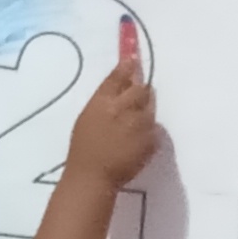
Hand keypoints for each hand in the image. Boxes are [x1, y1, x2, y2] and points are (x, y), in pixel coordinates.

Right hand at [67, 58, 163, 192]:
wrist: (93, 177)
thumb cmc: (83, 148)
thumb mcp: (87, 117)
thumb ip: (105, 98)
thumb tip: (122, 82)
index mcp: (103, 102)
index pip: (119, 76)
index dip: (128, 66)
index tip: (133, 61)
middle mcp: (123, 109)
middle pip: (140, 88)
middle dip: (139, 90)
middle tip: (135, 98)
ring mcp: (139, 125)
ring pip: (149, 108)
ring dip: (144, 111)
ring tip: (132, 124)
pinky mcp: (150, 140)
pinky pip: (153, 128)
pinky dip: (148, 131)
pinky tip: (135, 140)